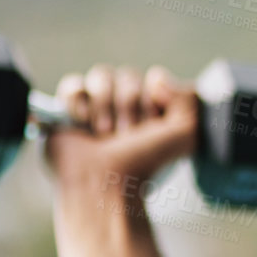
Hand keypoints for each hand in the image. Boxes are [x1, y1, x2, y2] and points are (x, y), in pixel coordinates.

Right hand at [43, 64, 197, 208]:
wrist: (104, 182)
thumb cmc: (145, 161)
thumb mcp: (186, 133)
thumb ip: (189, 98)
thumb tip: (156, 77)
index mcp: (155, 113)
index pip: (155, 79)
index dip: (152, 101)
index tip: (151, 127)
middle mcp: (126, 109)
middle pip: (128, 75)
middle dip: (128, 104)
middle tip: (125, 135)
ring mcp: (96, 108)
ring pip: (101, 75)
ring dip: (104, 105)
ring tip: (103, 134)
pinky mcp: (67, 111)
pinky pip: (73, 85)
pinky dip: (78, 101)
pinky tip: (81, 122)